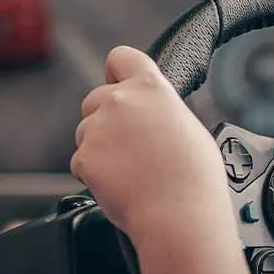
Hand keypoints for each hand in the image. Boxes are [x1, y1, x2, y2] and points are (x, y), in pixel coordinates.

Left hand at [71, 46, 230, 241]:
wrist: (179, 216)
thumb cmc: (193, 179)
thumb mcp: (187, 125)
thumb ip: (159, 109)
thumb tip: (149, 114)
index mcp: (150, 88)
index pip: (120, 57)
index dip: (116, 73)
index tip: (118, 84)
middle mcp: (119, 101)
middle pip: (94, 99)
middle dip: (104, 119)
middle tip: (129, 146)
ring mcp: (98, 129)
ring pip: (85, 132)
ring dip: (99, 148)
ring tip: (131, 170)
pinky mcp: (84, 157)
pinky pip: (80, 161)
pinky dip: (94, 174)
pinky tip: (121, 184)